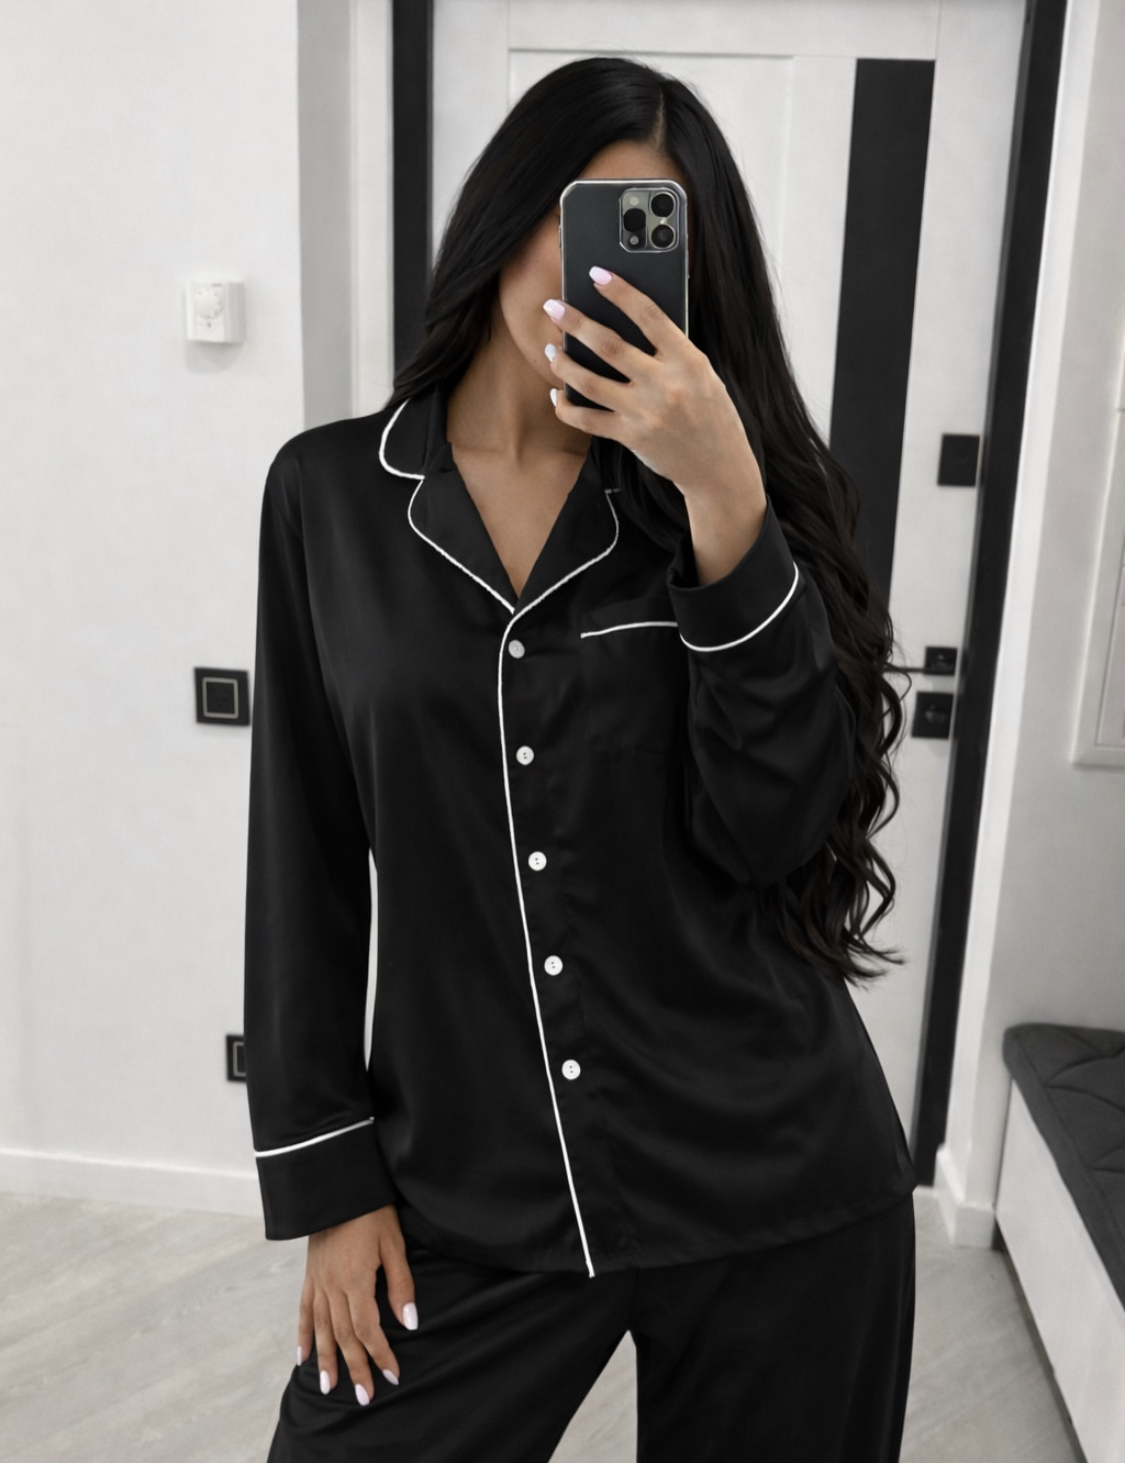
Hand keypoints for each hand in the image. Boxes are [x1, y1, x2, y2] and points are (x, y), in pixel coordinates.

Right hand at [299, 1203, 417, 1406]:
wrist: (338, 1186)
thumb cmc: (371, 1211)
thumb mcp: (393, 1243)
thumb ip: (400, 1284)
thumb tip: (410, 1322)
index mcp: (356, 1280)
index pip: (368, 1328)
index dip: (380, 1353)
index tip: (392, 1374)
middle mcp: (333, 1287)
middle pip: (344, 1336)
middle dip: (355, 1367)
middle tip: (364, 1397)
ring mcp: (318, 1282)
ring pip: (322, 1329)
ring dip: (327, 1360)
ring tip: (330, 1387)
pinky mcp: (310, 1274)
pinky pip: (304, 1310)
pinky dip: (304, 1334)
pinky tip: (302, 1356)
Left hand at [542, 270, 764, 508]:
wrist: (719, 466)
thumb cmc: (710, 414)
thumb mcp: (702, 374)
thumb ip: (671, 350)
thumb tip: (627, 322)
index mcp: (688, 360)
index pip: (649, 315)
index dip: (620, 291)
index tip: (596, 273)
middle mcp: (666, 384)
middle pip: (609, 345)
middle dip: (575, 322)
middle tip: (552, 308)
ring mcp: (646, 412)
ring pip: (589, 381)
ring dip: (563, 362)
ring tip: (551, 349)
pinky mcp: (631, 437)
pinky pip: (587, 419)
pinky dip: (566, 406)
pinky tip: (558, 395)